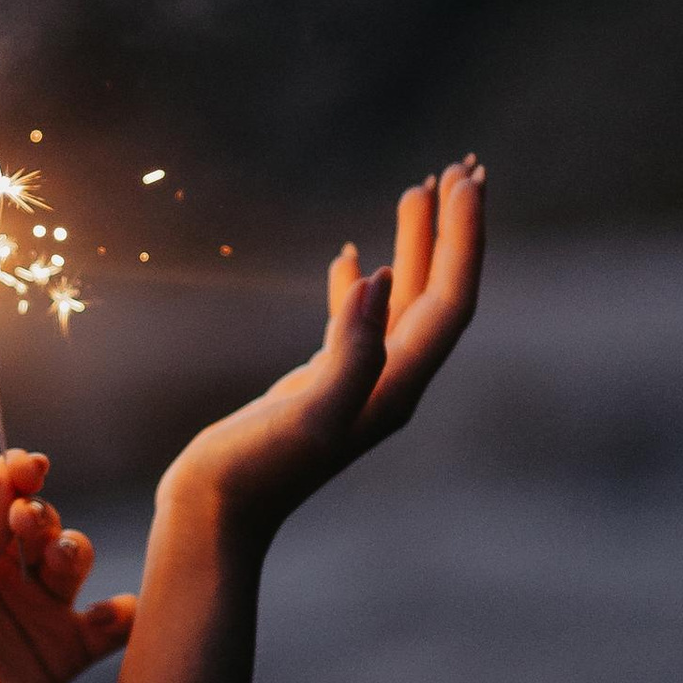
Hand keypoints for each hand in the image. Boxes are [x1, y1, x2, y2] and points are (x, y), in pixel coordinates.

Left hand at [0, 452, 135, 682]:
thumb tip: (2, 466)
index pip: (0, 494)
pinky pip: (105, 628)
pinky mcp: (62, 652)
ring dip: (73, 550)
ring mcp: (36, 608)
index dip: (17, 475)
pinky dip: (122, 616)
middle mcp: (5, 568)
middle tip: (28, 519)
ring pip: (72, 562)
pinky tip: (121, 610)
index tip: (29, 466)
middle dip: (41, 516)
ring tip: (62, 555)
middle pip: (41, 523)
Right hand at [157, 160, 485, 546]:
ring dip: (416, 243)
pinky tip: (352, 253)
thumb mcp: (309, 415)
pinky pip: (354, 322)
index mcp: (396, 386)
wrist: (214, 516)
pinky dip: (358, 281)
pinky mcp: (322, 385)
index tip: (468, 180)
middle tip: (464, 167)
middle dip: (454, 229)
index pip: (450, 300)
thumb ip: (349, 353)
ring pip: (401, 299)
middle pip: (438, 292)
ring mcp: (356, 383)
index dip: (464, 238)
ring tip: (421, 188)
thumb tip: (380, 280)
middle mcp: (389, 383)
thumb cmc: (255, 472)